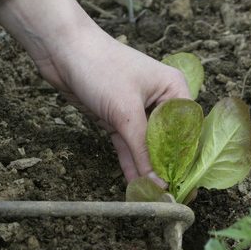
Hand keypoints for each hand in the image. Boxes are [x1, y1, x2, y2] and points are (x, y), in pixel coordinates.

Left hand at [0, 0, 189, 182]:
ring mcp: (139, 111)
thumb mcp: (126, 113)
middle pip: (170, 142)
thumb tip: (159, 183)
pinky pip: (129, 147)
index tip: (186, 187)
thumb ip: (143, 150)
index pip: (189, 132)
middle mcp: (161, 100)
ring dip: (148, 171)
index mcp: (175, 89)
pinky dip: (131, 164)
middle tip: (169, 197)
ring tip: (153, 198)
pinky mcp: (118, 119)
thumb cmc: (101, 68)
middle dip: (167, 169)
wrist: (61, 51)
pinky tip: (136, 186)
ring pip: (148, 147)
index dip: (187, 160)